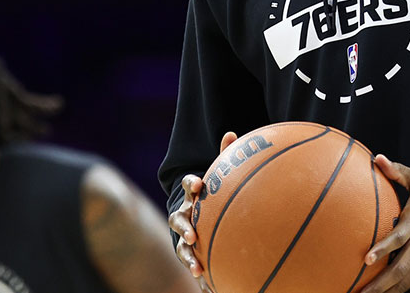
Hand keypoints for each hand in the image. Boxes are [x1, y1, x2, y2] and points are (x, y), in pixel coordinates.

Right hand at [168, 132, 238, 281]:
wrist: (196, 215)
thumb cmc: (211, 193)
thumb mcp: (218, 175)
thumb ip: (224, 156)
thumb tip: (231, 132)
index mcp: (193, 195)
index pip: (188, 186)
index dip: (191, 185)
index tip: (199, 185)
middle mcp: (184, 215)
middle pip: (179, 220)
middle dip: (184, 227)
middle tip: (192, 235)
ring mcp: (185, 236)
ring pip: (182, 247)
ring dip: (188, 257)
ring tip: (197, 268)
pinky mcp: (191, 253)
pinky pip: (194, 265)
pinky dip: (201, 277)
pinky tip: (210, 289)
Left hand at [358, 155, 409, 292]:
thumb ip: (397, 171)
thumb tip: (376, 157)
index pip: (399, 239)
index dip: (383, 250)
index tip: (366, 260)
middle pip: (400, 269)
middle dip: (379, 284)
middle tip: (359, 292)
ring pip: (406, 280)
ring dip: (387, 291)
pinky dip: (398, 289)